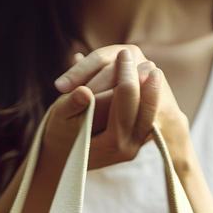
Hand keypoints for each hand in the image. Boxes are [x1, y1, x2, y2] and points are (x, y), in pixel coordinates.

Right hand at [43, 46, 187, 171]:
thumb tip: (83, 93)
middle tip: (146, 61)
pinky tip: (150, 82)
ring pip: (149, 115)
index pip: (118, 104)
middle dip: (141, 83)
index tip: (124, 53)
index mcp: (107, 143)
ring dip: (152, 92)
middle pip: (139, 110)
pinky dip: (149, 100)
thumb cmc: (59, 134)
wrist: (65, 159)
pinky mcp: (137, 141)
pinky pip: (147, 118)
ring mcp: (134, 146)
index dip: (122, 76)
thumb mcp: (60, 119)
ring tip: (153, 70)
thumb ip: (71, 105)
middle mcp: (125, 148)